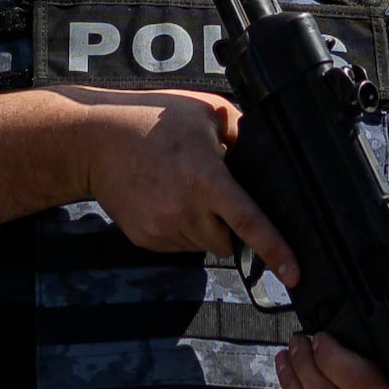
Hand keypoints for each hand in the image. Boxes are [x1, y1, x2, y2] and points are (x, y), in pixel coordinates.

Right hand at [82, 91, 295, 284]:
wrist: (95, 141)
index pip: (248, 221)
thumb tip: (268, 155)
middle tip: (213, 195)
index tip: (293, 274)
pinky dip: (181, 230)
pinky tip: (167, 200)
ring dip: (205, 228)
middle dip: (230, 227)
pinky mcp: (145, 239)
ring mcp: (162, 228)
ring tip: (183, 191)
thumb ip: (241, 135)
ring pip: (203, 246)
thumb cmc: (150, 120)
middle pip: (227, 242)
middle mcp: (185, 210)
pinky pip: (178, 246)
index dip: (275, 250)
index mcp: (206, 178)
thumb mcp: (206, 113)